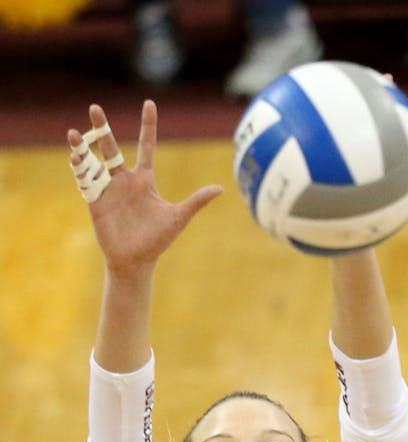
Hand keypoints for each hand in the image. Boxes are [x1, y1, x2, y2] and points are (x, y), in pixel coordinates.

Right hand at [68, 101, 221, 277]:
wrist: (136, 260)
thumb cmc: (158, 240)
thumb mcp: (178, 217)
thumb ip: (196, 201)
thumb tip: (220, 188)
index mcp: (144, 180)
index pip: (146, 146)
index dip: (147, 126)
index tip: (149, 103)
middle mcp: (124, 180)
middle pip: (111, 148)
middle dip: (102, 128)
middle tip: (94, 107)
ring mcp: (108, 189)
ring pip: (93, 161)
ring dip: (83, 146)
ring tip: (74, 133)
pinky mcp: (95, 202)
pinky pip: (85, 181)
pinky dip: (80, 169)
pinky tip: (75, 157)